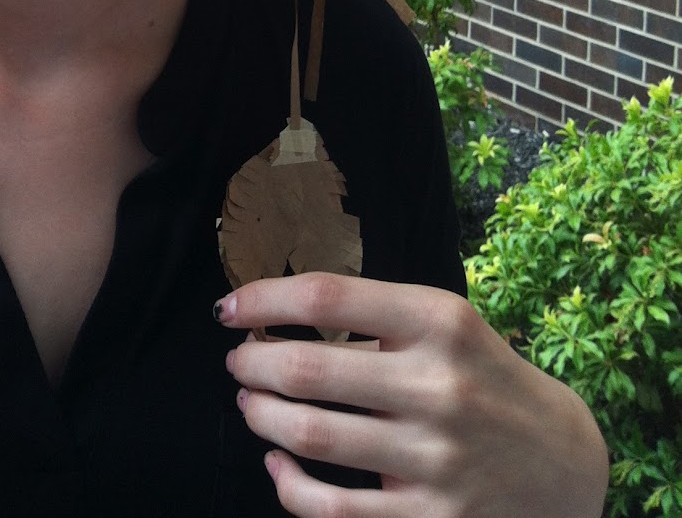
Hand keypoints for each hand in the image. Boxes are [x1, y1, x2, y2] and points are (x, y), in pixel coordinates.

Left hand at [218, 273, 608, 517]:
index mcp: (439, 321)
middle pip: (306, 369)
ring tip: (251, 404)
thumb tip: (274, 315)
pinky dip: (287, 485)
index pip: (326, 296)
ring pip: (309, 436)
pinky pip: (331, 510)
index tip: (229, 310)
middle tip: (238, 363)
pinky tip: (278, 463)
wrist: (563, 462)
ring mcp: (435, 459)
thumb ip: (375, 315)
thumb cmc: (482, 377)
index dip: (262, 300)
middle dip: (252, 365)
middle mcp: (438, 386)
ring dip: (261, 417)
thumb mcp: (446, 325)